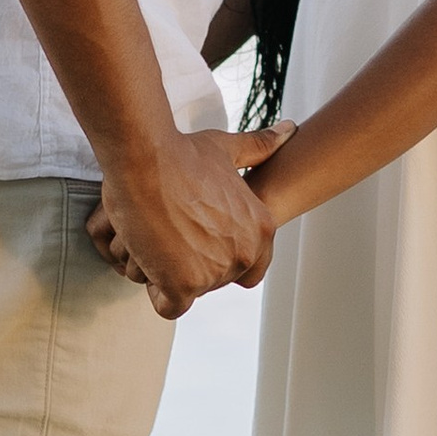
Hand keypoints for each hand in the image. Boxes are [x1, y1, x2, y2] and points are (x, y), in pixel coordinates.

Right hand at [89, 127, 284, 313]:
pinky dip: (155, 287)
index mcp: (261, 229)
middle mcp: (243, 255)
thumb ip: (260, 147)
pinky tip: (151, 255)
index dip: (219, 255)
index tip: (199, 235)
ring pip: (186, 291)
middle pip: (213, 281)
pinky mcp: (183, 286)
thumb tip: (290, 130)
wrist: (145, 159)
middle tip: (171, 227)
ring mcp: (214, 273)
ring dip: (168, 270)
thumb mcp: (228, 148)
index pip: (249, 271)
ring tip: (158, 234)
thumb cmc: (181, 152)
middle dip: (190, 262)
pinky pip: (168, 305)